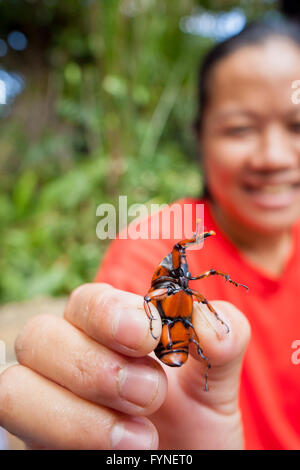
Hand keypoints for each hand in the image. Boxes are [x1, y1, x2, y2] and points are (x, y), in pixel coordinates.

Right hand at [0, 283, 249, 448]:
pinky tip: (113, 453)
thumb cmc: (194, 428)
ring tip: (141, 437)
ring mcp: (47, 405)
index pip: (85, 301)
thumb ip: (222, 341)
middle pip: (37, 336)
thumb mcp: (215, 385)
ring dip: (75, 413)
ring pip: (14, 388)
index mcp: (107, 335)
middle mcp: (68, 363)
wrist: (183, 469)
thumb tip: (210, 319)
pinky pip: (16, 434)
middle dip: (94, 365)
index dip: (109, 312)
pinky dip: (65, 439)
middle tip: (151, 394)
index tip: (151, 336)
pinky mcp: (39, 444)